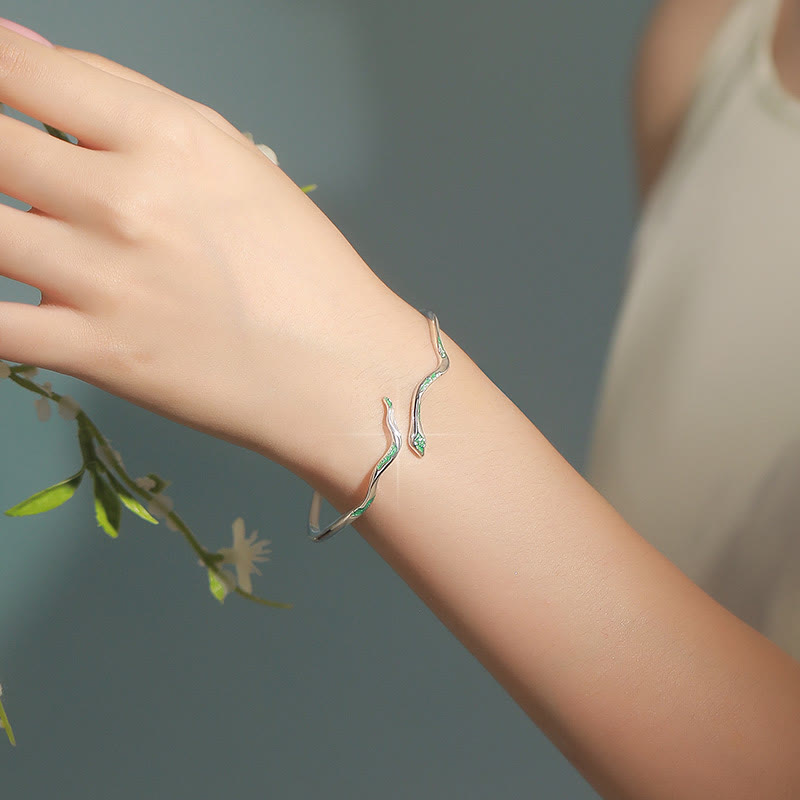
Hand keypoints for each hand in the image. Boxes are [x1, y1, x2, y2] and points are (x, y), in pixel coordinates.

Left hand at [0, 25, 421, 480]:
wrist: (340, 368)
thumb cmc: (303, 267)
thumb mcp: (234, 160)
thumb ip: (129, 103)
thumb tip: (29, 54)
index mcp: (169, 137)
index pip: (25, 71)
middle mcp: (127, 198)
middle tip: (7, 170)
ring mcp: (105, 280)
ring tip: (28, 235)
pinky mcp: (98, 353)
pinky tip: (10, 299)